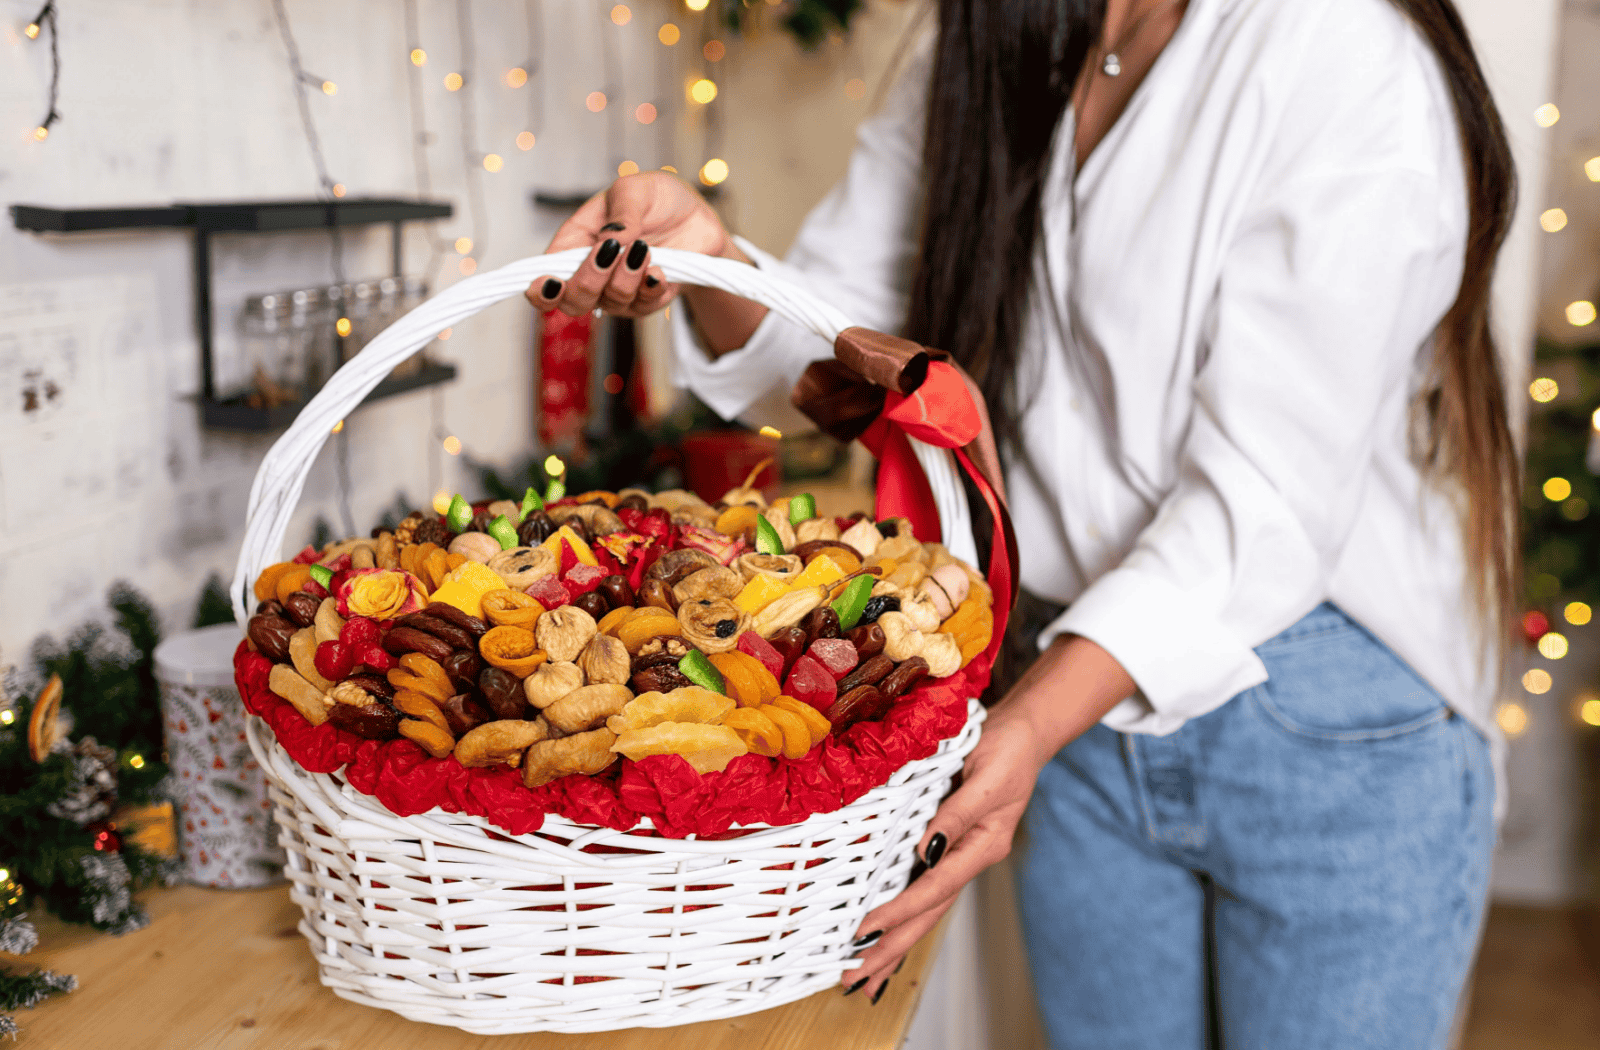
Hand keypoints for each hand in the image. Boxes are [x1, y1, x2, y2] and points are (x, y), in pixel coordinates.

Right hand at [523, 170, 737, 318]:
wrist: (696, 215)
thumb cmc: (656, 199)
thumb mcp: (635, 190)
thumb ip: (620, 215)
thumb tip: (609, 243)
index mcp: (575, 242)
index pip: (545, 276)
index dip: (541, 289)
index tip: (551, 283)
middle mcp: (592, 272)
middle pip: (574, 300)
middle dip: (591, 279)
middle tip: (614, 251)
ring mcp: (618, 290)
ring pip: (611, 302)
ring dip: (628, 277)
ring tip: (646, 249)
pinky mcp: (647, 300)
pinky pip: (644, 307)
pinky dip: (652, 287)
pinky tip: (660, 269)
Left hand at [837, 701, 1050, 1001]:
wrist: (1024, 733)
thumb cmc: (1007, 749)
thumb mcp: (985, 776)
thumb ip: (955, 814)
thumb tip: (926, 850)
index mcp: (983, 845)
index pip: (934, 887)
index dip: (899, 911)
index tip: (866, 931)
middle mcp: (971, 857)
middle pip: (929, 913)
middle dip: (892, 948)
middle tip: (855, 979)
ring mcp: (961, 855)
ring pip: (926, 908)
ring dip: (895, 943)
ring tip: (864, 976)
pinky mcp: (950, 844)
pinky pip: (925, 888)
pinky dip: (905, 915)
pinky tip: (887, 934)